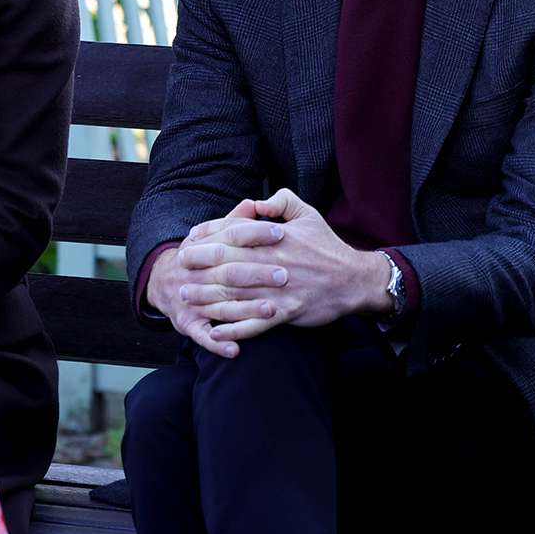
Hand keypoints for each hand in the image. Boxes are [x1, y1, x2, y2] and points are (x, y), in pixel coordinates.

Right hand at [146, 199, 287, 357]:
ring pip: (220, 306)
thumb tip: (253, 204)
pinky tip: (236, 350)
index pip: (230, 236)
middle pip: (228, 273)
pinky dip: (219, 344)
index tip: (281, 233)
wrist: (162, 282)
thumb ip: (233, 223)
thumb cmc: (198, 258)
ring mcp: (190, 300)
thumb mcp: (209, 237)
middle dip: (257, 274)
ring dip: (246, 310)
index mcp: (202, 248)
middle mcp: (195, 274)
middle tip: (285, 275)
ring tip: (273, 310)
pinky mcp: (188, 324)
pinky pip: (204, 336)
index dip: (255, 233)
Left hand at [191, 188, 390, 342]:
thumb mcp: (308, 214)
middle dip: (200, 265)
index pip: (233, 234)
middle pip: (228, 263)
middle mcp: (273, 263)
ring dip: (208, 297)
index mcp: (275, 238)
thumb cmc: (327, 246)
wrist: (354, 280)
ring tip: (187, 297)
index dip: (208, 237)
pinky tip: (215, 332)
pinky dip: (234, 329)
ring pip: (236, 294)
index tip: (190, 239)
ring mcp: (279, 290)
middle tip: (179, 268)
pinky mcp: (286, 313)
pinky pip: (255, 323)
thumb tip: (257, 202)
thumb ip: (282, 201)